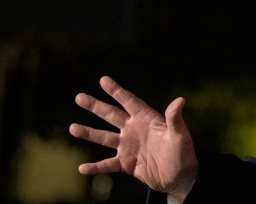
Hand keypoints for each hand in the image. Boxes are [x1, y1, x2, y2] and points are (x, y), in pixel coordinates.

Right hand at [69, 76, 198, 200]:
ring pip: (104, 137)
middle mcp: (134, 129)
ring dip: (88, 133)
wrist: (179, 177)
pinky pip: (107, 164)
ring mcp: (128, 146)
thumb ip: (175, 119)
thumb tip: (180, 100)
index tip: (103, 79)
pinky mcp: (126, 164)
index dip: (116, 91)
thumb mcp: (180, 135)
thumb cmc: (183, 153)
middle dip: (95, 106)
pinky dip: (95, 167)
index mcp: (146, 119)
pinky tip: (82, 168)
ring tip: (72, 128)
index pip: (129, 101)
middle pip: (111, 115)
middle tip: (78, 97)